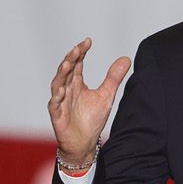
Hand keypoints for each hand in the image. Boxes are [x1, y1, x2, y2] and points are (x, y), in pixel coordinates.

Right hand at [48, 38, 130, 170]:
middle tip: (78, 48)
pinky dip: (57, 96)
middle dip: (71, 58)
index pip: (78, 64)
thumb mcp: (106, 95)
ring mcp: (60, 101)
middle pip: (67, 70)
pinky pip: (55, 104)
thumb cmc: (92, 119)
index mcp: (77, 83)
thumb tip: (125, 58)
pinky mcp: (57, 115)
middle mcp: (67, 89)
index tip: (88, 41)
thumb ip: (114, 77)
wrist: (84, 142)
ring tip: (68, 63)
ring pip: (58, 84)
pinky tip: (62, 90)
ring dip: (62, 73)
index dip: (81, 52)